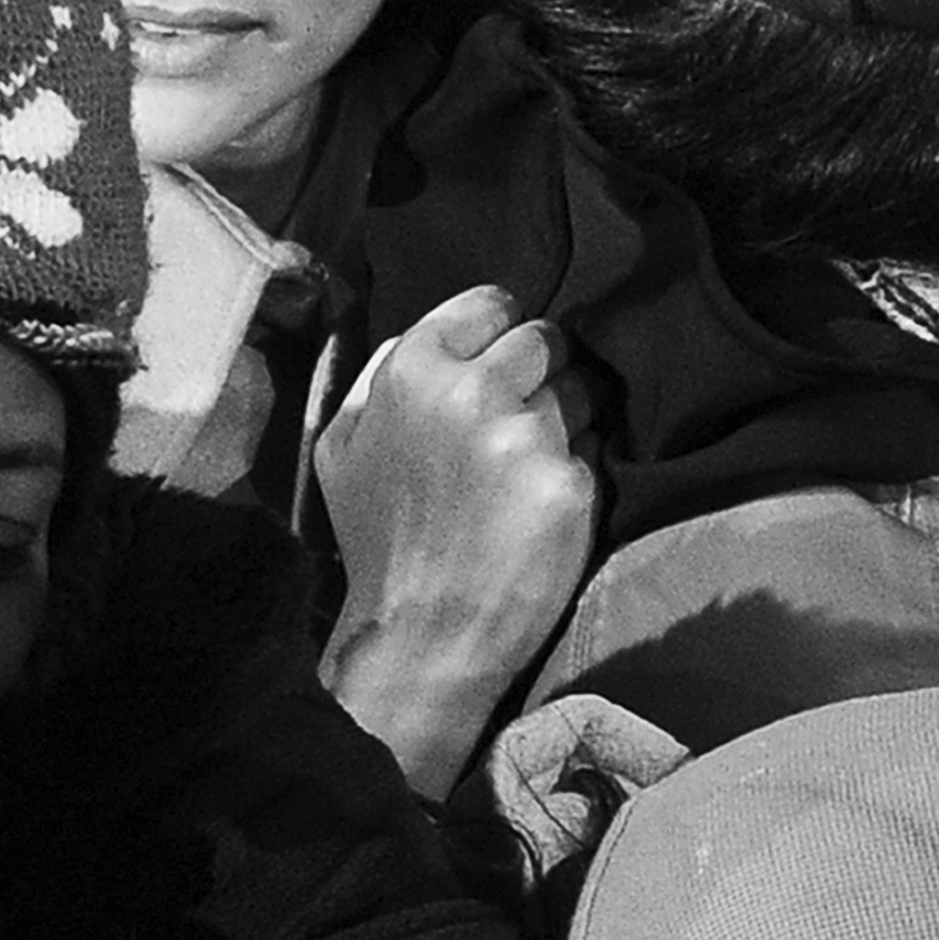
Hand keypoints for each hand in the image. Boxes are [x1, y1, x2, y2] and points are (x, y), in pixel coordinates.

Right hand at [314, 282, 604, 795]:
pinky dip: (579, 468)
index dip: (497, 334)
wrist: (421, 635)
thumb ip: (377, 379)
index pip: (490, 303)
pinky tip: (544, 505)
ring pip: (582, 389)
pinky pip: (598, 446)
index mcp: (408, 374)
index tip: (496, 367)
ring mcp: (523, 437)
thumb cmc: (380, 542)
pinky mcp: (567, 483)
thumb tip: (428, 335)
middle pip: (544, 339)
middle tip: (515, 422)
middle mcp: (467, 394)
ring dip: (567, 419)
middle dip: (538, 374)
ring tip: (525, 470)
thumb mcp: (340, 449)